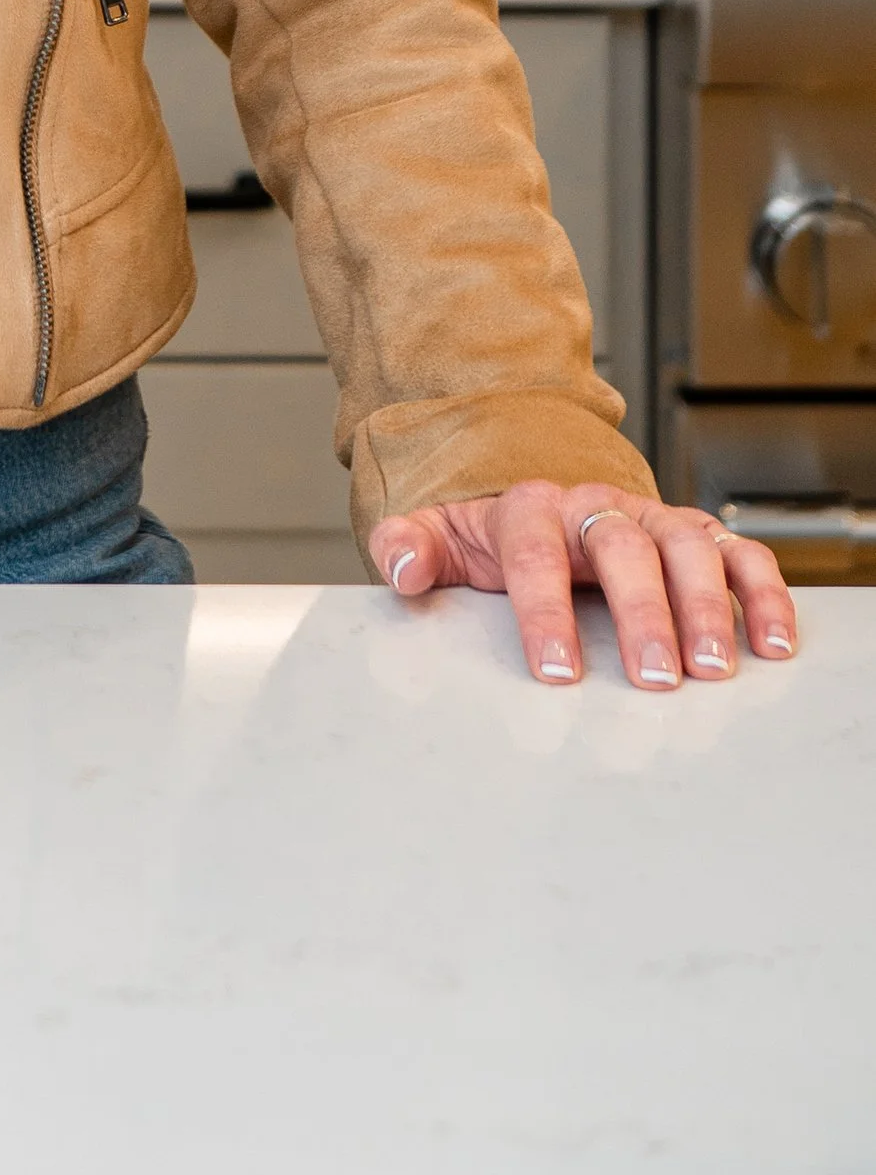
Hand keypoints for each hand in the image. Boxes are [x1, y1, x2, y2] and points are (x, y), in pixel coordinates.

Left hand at [368, 480, 794, 688]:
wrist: (536, 495)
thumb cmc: (492, 534)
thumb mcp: (441, 535)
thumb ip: (411, 547)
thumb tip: (399, 567)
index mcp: (529, 509)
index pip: (535, 555)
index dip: (546, 612)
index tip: (557, 672)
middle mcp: (596, 506)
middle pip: (622, 549)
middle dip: (641, 613)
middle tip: (656, 679)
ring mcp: (650, 518)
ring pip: (686, 546)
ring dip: (707, 606)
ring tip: (715, 669)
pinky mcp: (695, 534)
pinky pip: (738, 553)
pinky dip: (763, 591)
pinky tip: (774, 641)